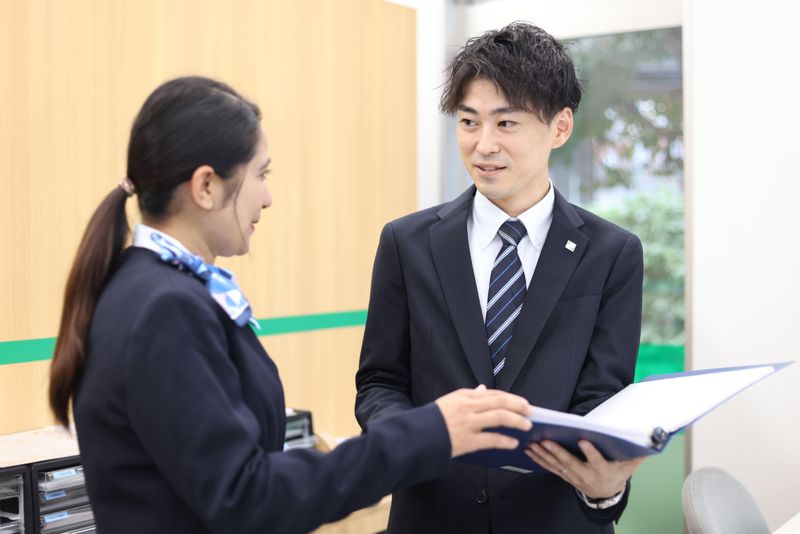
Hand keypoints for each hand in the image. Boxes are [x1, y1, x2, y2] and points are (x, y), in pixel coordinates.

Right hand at [435, 385, 532, 457]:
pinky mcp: (468, 440)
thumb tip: (483, 389)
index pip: (493, 394)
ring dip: (516, 421)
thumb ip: (469, 396)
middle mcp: (468, 406)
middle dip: (518, 406)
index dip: (511, 398)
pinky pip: (492, 439)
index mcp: (464, 396)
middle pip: (500, 402)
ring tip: (526, 425)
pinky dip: (505, 441)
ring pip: (499, 417)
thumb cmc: (433, 420)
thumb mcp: (450, 401)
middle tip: (530, 411)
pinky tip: (513, 443)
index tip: (522, 402)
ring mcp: (468, 423)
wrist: (418, 436)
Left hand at [525, 439, 645, 498]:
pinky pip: (549, 468)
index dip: (590, 452)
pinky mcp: (564, 475)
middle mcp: (585, 474)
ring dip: (543, 454)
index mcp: (602, 470)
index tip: (584, 440)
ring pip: (556, 465)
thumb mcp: (629, 466)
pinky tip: (530, 451)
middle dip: (557, 451)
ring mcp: (573, 476)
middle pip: (569, 462)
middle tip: (546, 440)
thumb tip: (649, 443)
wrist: (606, 493)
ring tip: (532, 443)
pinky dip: (539, 459)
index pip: (596, 460)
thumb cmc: (617, 474)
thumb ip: (637, 455)